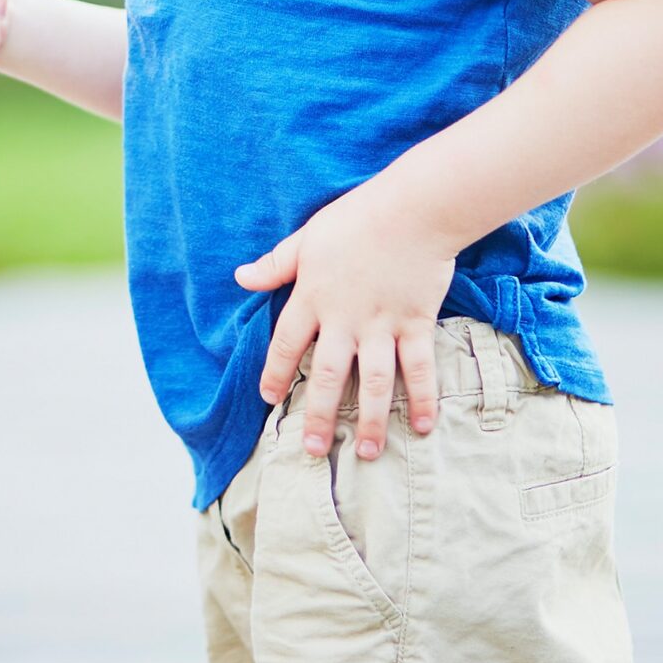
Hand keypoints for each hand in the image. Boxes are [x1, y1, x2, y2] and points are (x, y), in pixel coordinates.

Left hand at [233, 175, 461, 462]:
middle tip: (315, 450)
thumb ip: (275, 264)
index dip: (275, 373)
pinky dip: (422, 398)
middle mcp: (343, 319)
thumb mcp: (306, 238)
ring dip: (369, 421)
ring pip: (372, 383)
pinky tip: (421, 426)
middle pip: (325, 376)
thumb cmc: (357, 218)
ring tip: (366, 453)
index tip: (269, 399)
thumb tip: (240, 277)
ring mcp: (381, 325)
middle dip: (318, 416)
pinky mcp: (416, 324)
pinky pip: (419, 368)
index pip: (285, 344)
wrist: (412, 209)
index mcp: (312, 298)